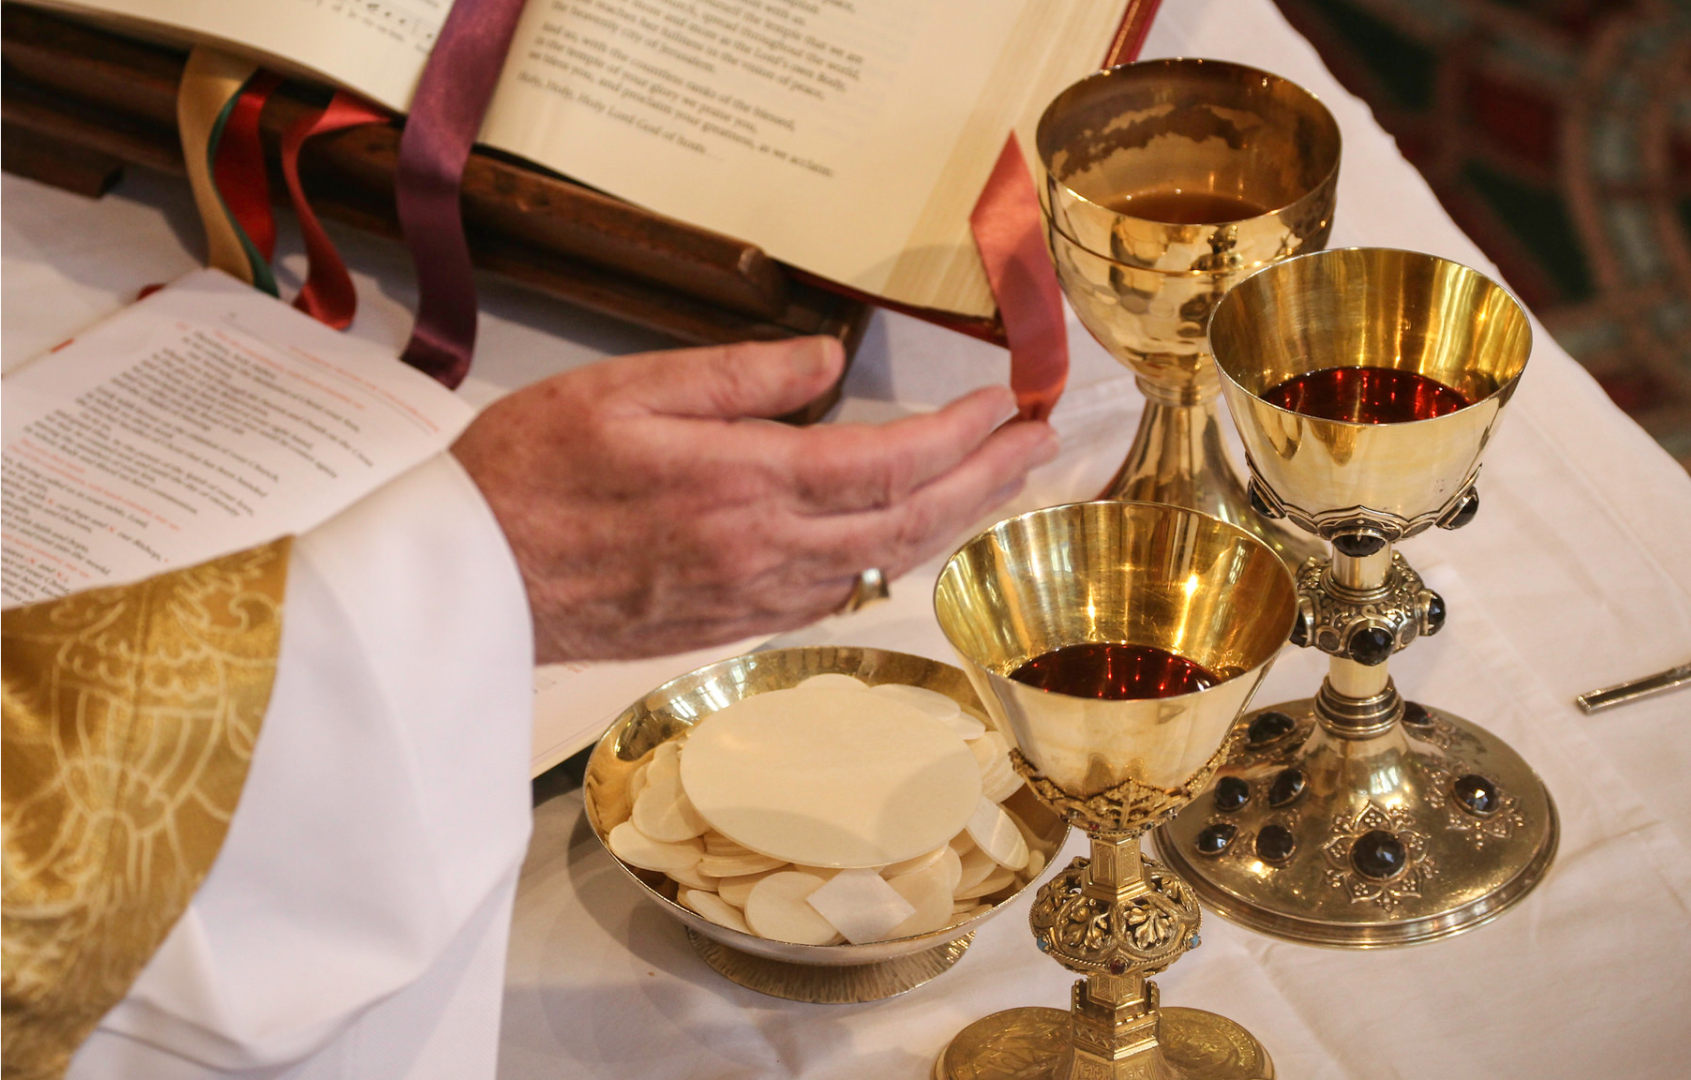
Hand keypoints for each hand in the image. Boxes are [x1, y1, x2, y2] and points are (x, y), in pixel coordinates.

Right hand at [451, 336, 1057, 663]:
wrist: (469, 585)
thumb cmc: (527, 475)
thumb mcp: (626, 390)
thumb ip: (739, 377)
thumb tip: (825, 361)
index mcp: (742, 485)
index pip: (890, 462)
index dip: (962, 434)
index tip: (1005, 401)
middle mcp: (764, 552)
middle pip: (911, 521)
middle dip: (987, 482)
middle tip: (1040, 445)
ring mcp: (754, 597)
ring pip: (885, 564)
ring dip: (953, 522)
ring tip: (998, 484)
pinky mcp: (734, 623)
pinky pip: (838, 593)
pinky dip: (893, 559)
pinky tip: (911, 536)